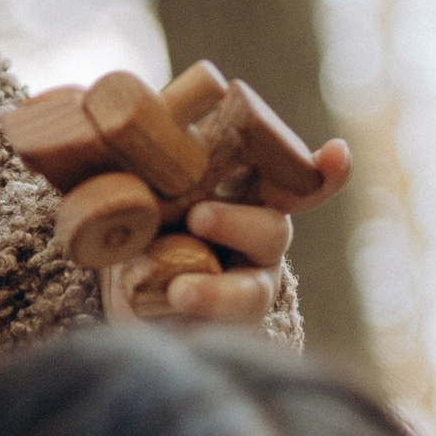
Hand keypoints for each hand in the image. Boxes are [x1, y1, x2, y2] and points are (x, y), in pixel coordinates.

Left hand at [103, 141, 351, 328]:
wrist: (122, 286)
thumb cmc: (146, 216)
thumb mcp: (141, 182)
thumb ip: (141, 151)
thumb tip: (100, 106)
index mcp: (245, 194)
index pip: (295, 181)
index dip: (322, 172)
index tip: (335, 155)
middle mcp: (256, 240)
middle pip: (273, 230)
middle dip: (240, 221)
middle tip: (199, 215)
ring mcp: (244, 288)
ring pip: (252, 291)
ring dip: (218, 289)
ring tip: (181, 288)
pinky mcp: (218, 329)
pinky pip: (218, 330)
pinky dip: (194, 322)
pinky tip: (169, 311)